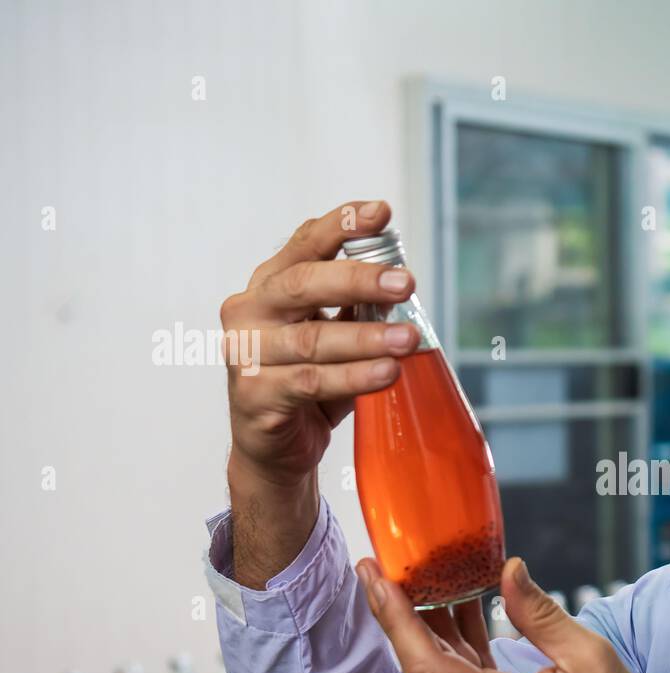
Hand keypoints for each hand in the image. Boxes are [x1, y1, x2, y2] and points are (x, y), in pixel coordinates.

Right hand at [220, 201, 422, 586]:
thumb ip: (355, 306)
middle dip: (358, 278)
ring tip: (410, 339)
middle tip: (406, 282)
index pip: (303, 244)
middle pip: (303, 284)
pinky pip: (309, 382)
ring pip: (311, 339)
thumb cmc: (308, 383)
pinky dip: (353, 377)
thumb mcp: (333, 335)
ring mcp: (245, 354)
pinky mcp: (253, 396)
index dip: (341, 225)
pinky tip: (386, 373)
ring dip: (365, 337)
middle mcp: (249, 312)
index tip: (381, 212)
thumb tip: (399, 276)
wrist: (275, 450)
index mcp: (269, 286)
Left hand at [357, 556, 669, 672]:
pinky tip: (459, 609)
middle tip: (380, 565)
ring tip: (419, 577)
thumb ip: (541, 615)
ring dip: (427, 626)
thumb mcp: (590, 658)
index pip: (425, 665)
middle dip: (397, 613)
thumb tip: (509, 571)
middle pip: (421, 665)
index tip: (374, 579)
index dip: (394, 620)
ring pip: (438, 672)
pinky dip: (454, 645)